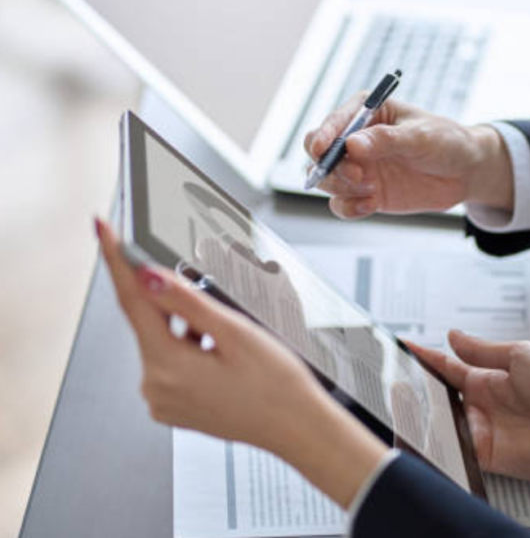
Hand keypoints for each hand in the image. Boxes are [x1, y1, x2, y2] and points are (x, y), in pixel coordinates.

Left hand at [96, 218, 385, 507]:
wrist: (296, 427)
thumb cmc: (276, 387)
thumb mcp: (234, 333)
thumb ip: (187, 302)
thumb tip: (148, 276)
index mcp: (167, 367)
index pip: (132, 299)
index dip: (118, 260)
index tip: (105, 230)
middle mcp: (157, 387)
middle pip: (150, 321)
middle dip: (174, 302)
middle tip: (214, 308)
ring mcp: (164, 400)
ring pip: (164, 341)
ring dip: (187, 327)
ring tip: (229, 340)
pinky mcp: (175, 406)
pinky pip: (172, 364)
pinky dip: (189, 348)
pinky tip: (220, 354)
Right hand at [304, 94, 513, 218]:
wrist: (464, 171)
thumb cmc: (445, 141)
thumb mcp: (420, 136)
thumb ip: (386, 139)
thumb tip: (352, 144)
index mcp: (365, 112)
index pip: (333, 122)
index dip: (323, 136)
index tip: (322, 150)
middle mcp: (355, 140)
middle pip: (318, 153)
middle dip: (330, 167)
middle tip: (358, 175)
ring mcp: (358, 168)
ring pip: (326, 180)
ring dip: (341, 188)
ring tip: (371, 191)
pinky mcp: (365, 193)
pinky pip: (341, 204)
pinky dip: (349, 208)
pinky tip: (370, 205)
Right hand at [409, 331, 529, 492]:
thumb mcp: (518, 356)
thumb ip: (481, 349)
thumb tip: (452, 334)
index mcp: (486, 378)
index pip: (445, 365)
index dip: (422, 356)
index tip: (399, 346)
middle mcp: (479, 403)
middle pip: (436, 393)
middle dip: (412, 385)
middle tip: (389, 375)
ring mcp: (478, 428)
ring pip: (438, 419)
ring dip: (418, 410)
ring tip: (395, 397)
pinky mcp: (481, 453)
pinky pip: (451, 446)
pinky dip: (434, 439)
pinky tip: (419, 427)